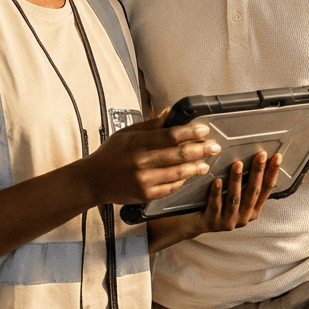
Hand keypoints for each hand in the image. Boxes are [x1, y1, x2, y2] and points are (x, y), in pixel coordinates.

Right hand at [84, 111, 220, 204]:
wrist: (93, 181)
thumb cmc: (110, 154)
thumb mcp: (126, 133)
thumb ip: (149, 125)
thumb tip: (169, 112)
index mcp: (137, 143)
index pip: (170, 135)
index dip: (190, 132)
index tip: (204, 129)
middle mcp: (142, 162)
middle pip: (178, 154)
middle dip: (201, 149)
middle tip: (215, 146)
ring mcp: (144, 180)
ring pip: (178, 173)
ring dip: (196, 167)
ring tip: (206, 162)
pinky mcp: (145, 195)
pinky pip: (171, 187)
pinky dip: (182, 180)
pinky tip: (190, 175)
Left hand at [148, 150, 281, 251]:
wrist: (194, 222)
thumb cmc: (218, 203)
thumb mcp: (235, 194)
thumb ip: (245, 183)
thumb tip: (256, 156)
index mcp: (253, 210)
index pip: (266, 189)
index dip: (273, 173)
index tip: (277, 156)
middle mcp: (244, 218)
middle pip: (253, 192)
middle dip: (258, 172)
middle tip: (260, 154)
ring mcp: (229, 222)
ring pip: (235, 199)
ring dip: (237, 180)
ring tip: (237, 163)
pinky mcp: (212, 223)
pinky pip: (215, 205)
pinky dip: (217, 192)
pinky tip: (216, 180)